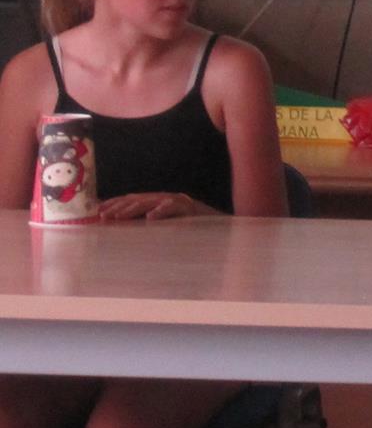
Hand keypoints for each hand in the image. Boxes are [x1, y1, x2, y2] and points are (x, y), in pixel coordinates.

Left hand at [98, 192, 212, 221]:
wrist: (218, 227)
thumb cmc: (189, 228)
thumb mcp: (164, 225)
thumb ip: (147, 224)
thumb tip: (122, 227)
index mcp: (158, 201)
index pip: (133, 199)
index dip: (115, 202)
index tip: (98, 209)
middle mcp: (165, 198)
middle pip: (138, 199)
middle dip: (119, 207)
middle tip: (104, 215)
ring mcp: (177, 201)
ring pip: (151, 202)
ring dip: (133, 209)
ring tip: (119, 217)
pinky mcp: (188, 208)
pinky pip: (173, 208)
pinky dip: (161, 212)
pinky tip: (150, 218)